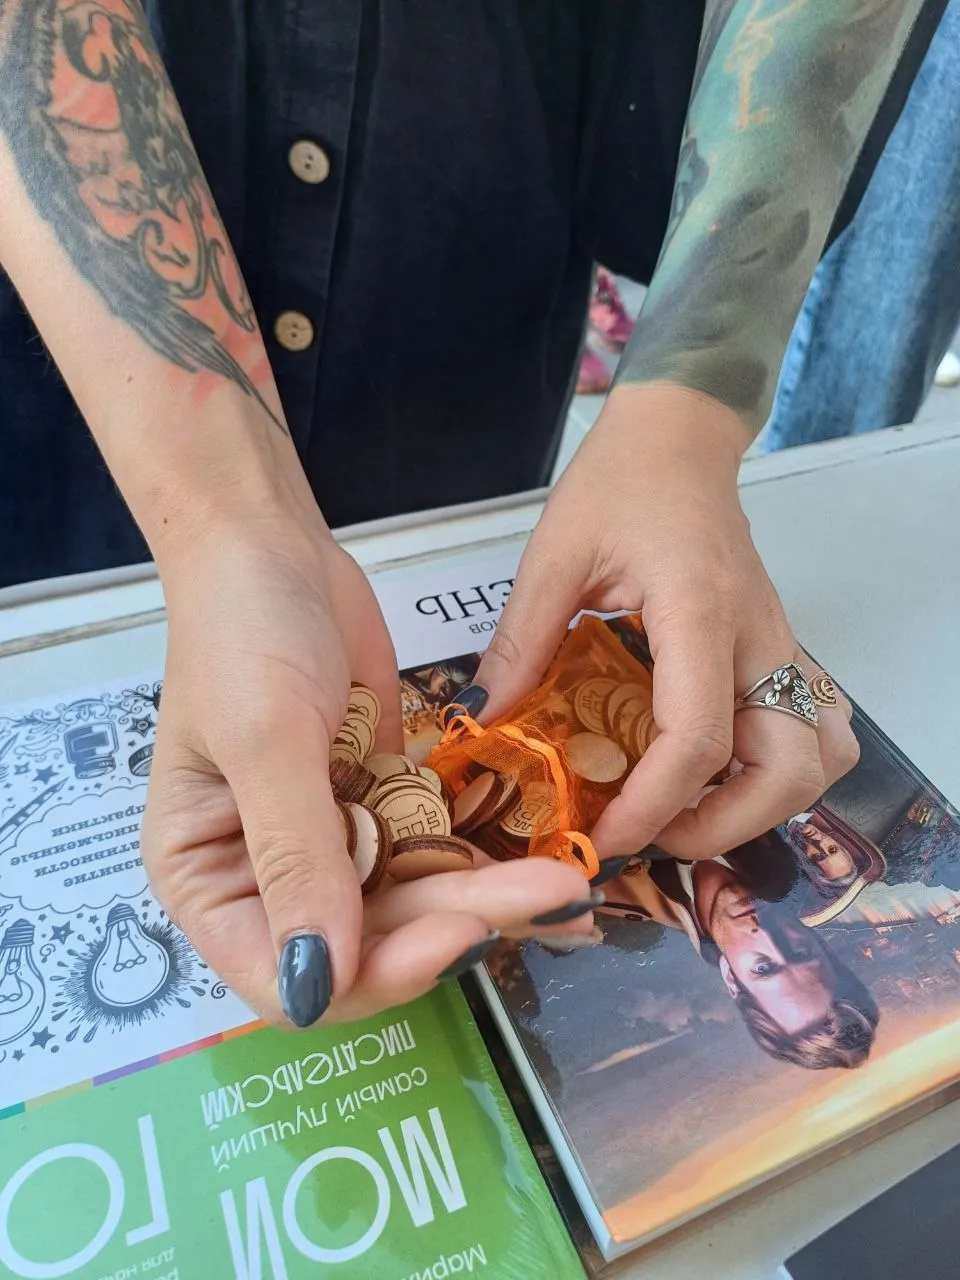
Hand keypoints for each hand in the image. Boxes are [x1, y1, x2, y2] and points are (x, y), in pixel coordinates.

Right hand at [141, 514, 591, 1026]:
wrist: (276, 550)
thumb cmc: (242, 635)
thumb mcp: (265, 740)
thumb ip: (296, 856)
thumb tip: (320, 981)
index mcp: (209, 881)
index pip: (286, 980)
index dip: (371, 974)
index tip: (452, 934)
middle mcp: (269, 879)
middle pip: (370, 943)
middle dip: (458, 924)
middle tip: (549, 896)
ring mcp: (332, 843)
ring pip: (416, 904)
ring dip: (489, 897)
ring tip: (566, 884)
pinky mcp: (381, 807)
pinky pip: (438, 852)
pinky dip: (487, 858)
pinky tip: (544, 862)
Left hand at [470, 382, 859, 860]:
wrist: (680, 438)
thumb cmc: (619, 483)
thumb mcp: (554, 556)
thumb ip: (521, 641)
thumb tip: (482, 723)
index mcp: (699, 611)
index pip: (699, 736)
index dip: (655, 805)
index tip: (606, 837)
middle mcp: (757, 638)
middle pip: (792, 768)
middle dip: (727, 827)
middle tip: (656, 835)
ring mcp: (779, 646)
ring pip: (823, 757)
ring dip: (765, 806)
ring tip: (689, 812)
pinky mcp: (779, 650)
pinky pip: (814, 728)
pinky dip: (779, 771)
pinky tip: (722, 772)